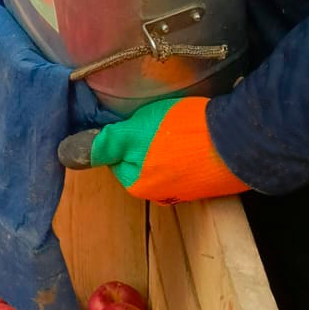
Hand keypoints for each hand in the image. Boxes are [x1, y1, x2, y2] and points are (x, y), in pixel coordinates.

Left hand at [63, 96, 249, 203]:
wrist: (244, 140)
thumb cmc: (184, 134)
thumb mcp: (135, 132)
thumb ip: (103, 144)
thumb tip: (64, 154)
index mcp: (138, 185)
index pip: (115, 155)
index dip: (122, 131)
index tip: (135, 116)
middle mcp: (161, 193)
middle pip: (139, 157)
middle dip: (145, 137)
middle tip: (160, 118)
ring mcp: (188, 188)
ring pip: (164, 157)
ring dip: (167, 140)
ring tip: (179, 122)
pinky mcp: (211, 178)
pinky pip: (189, 158)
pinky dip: (189, 144)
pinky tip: (196, 130)